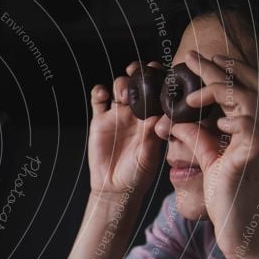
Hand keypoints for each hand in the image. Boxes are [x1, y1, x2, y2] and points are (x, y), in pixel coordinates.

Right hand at [88, 61, 163, 196]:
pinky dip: (99, 92)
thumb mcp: (148, 157)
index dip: (159, 80)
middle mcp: (136, 114)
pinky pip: (98, 100)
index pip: (158, 93)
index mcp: (153, 119)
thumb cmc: (137, 175)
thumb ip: (150, 137)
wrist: (113, 187)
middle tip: (139, 71)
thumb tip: (156, 116)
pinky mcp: (99, 120)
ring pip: (119, 89)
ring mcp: (117, 115)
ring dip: (121, 83)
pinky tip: (102, 94)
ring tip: (122, 92)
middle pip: (138, 85)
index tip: (160, 72)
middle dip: (139, 74)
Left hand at [173, 50, 258, 258]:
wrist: (246, 237)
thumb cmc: (232, 204)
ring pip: (254, 95)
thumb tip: (177, 124)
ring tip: (191, 77)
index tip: (201, 62)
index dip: (228, 72)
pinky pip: (248, 121)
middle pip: (255, 84)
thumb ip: (199, 142)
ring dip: (221, 82)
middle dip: (223, 66)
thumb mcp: (214, 164)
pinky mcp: (258, 155)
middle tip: (190, 56)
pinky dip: (228, 110)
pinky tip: (205, 110)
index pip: (250, 91)